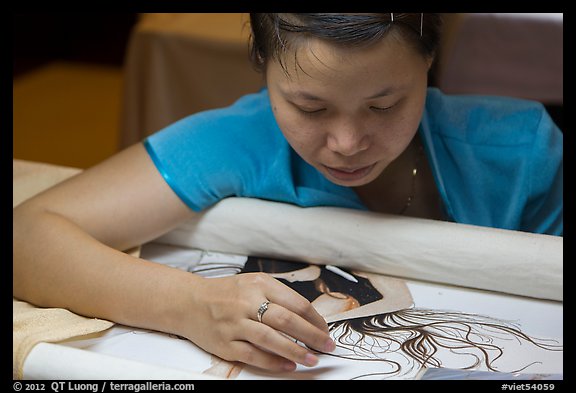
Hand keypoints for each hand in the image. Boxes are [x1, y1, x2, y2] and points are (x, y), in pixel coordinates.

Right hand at [183, 272, 335, 371]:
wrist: (189, 302)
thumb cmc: (226, 294)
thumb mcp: (253, 284)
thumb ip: (278, 297)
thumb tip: (309, 319)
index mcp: (259, 284)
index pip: (296, 303)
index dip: (315, 319)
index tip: (325, 330)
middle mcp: (247, 302)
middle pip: (287, 320)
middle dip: (312, 336)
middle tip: (327, 346)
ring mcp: (235, 323)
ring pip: (271, 339)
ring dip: (296, 351)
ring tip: (312, 359)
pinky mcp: (225, 343)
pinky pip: (253, 355)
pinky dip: (273, 362)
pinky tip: (287, 365)